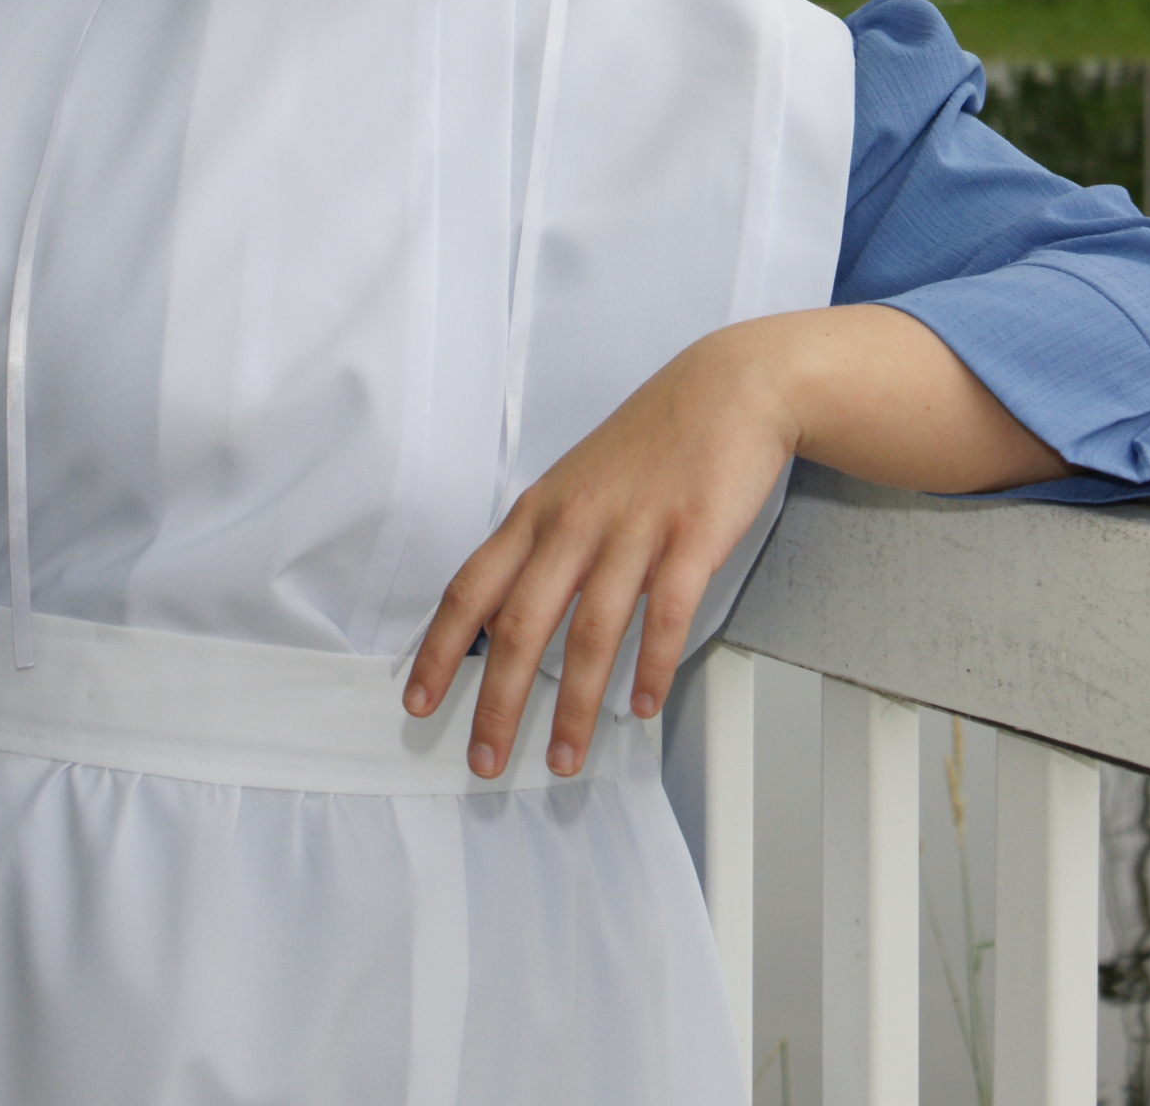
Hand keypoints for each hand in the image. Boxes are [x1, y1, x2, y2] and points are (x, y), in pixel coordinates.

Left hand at [402, 305, 1065, 779]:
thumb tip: (506, 612)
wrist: (731, 388)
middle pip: (522, 625)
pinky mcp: (690, 537)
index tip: (419, 702)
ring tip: (567, 757)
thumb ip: (543, 542)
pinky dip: (650, 668)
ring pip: (590, 633)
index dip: (441, 650)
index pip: (472, 588)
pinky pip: (663, 616)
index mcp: (541, 509)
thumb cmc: (654, 438)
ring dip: (575, 707)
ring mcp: (634, 529)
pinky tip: (642, 704)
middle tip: (486, 762)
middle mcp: (577, 521)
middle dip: (498, 704)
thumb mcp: (578, 481)